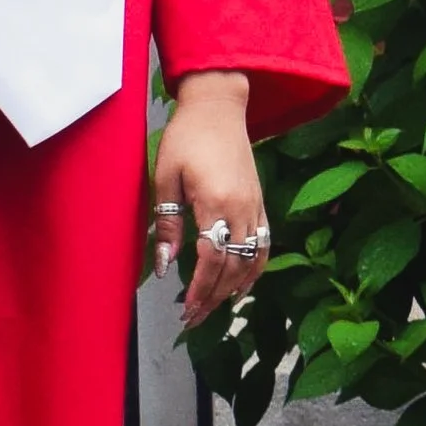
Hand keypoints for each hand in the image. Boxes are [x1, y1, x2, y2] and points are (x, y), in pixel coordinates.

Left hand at [151, 71, 266, 328]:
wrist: (218, 106)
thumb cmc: (186, 137)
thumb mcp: (166, 177)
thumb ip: (167, 222)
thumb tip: (162, 264)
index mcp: (216, 203)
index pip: (211, 260)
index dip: (200, 290)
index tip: (187, 311)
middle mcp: (243, 210)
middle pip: (233, 267)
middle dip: (214, 297)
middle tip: (194, 318)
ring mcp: (256, 206)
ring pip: (252, 260)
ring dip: (234, 288)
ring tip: (215, 308)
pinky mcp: (261, 202)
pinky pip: (263, 244)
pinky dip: (255, 269)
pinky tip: (242, 284)